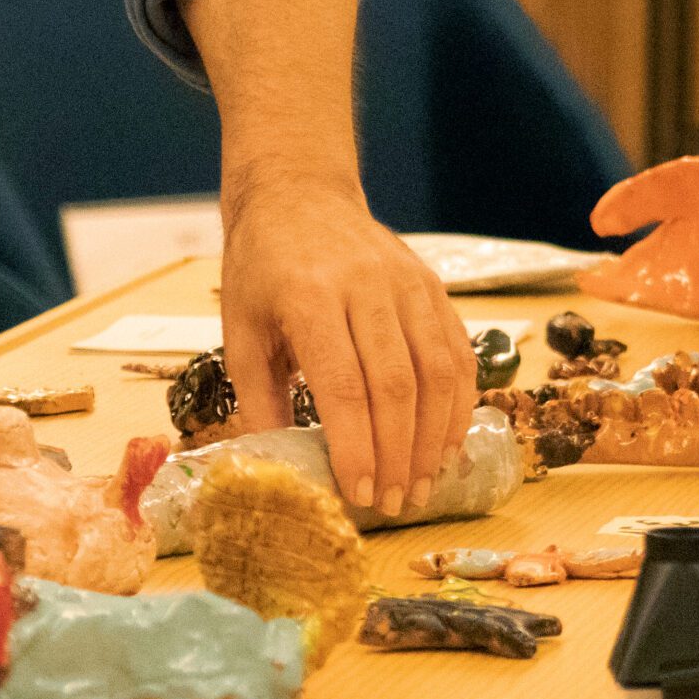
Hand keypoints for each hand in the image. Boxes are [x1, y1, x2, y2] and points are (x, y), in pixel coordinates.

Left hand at [217, 173, 476, 514]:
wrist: (299, 194)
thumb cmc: (262, 267)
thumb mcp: (240, 328)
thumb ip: (258, 397)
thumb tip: (279, 468)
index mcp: (309, 295)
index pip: (344, 385)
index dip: (357, 446)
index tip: (360, 494)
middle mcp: (366, 285)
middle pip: (397, 384)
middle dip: (399, 454)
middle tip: (395, 503)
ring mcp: (407, 283)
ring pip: (437, 371)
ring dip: (435, 437)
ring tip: (423, 485)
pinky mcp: (432, 286)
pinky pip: (458, 351)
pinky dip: (459, 403)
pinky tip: (447, 443)